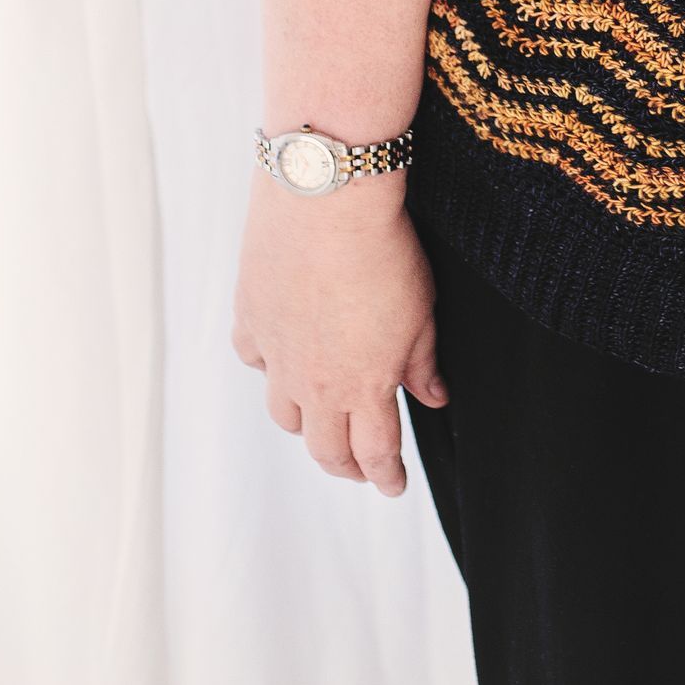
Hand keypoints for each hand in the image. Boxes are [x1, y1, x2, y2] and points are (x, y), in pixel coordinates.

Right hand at [230, 167, 447, 495]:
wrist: (326, 199)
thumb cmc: (383, 249)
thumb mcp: (422, 309)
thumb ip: (423, 361)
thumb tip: (433, 397)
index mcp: (365, 385)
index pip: (375, 452)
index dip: (385, 476)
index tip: (392, 485)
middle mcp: (316, 382)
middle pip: (326, 449)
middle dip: (347, 466)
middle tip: (360, 469)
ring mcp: (278, 354)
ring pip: (285, 415)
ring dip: (307, 425)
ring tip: (323, 422)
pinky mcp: (251, 320)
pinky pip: (255, 360)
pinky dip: (269, 369)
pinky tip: (281, 361)